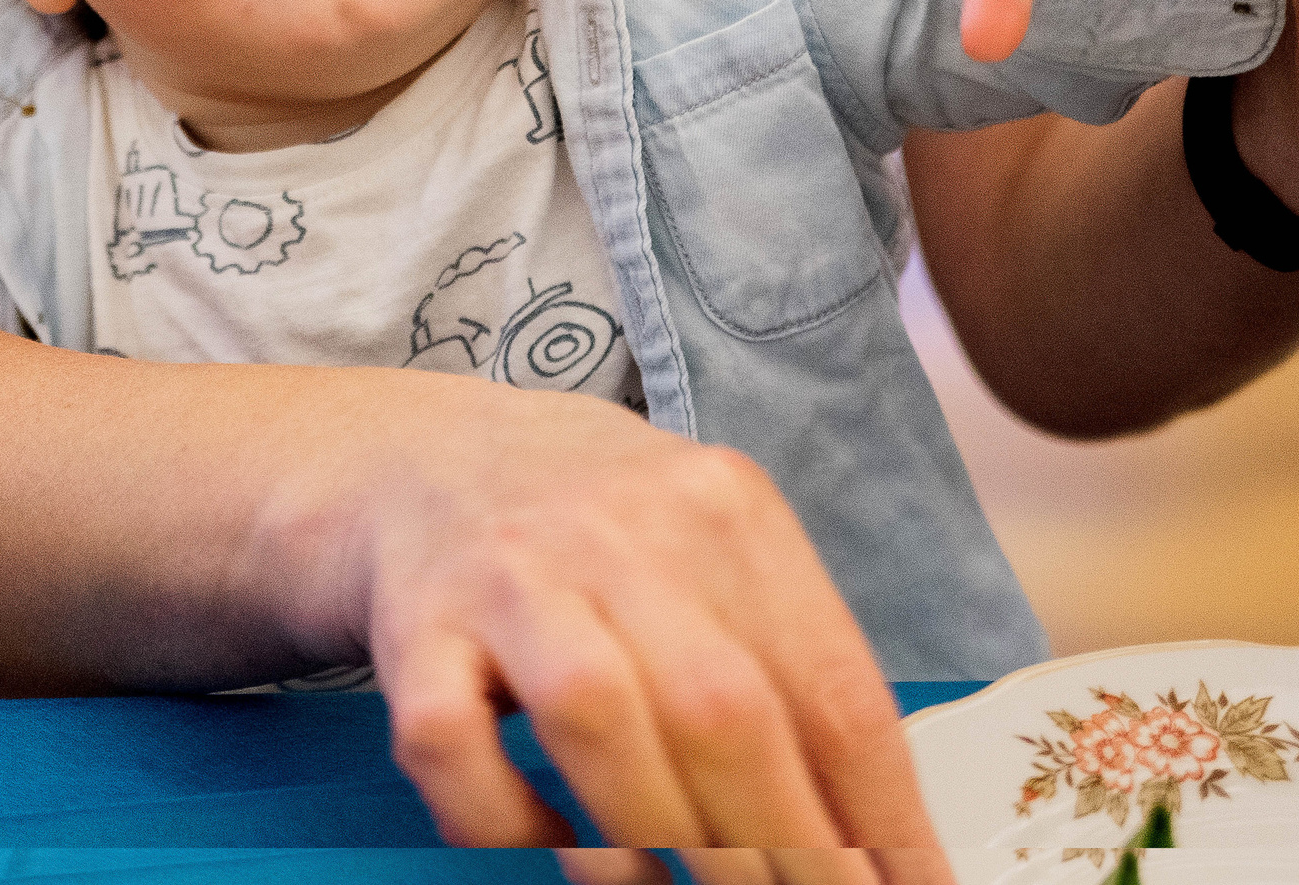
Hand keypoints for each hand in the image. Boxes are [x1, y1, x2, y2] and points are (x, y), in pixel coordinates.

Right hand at [317, 379, 950, 883]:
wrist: (429, 453)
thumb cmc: (600, 530)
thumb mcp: (711, 547)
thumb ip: (784, 661)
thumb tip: (880, 830)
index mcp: (723, 509)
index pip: (831, 687)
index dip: (882, 818)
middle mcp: (617, 529)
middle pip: (722, 709)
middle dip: (782, 849)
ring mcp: (508, 575)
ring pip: (596, 718)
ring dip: (655, 839)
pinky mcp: (417, 627)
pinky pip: (455, 745)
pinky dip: (509, 822)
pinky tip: (555, 850)